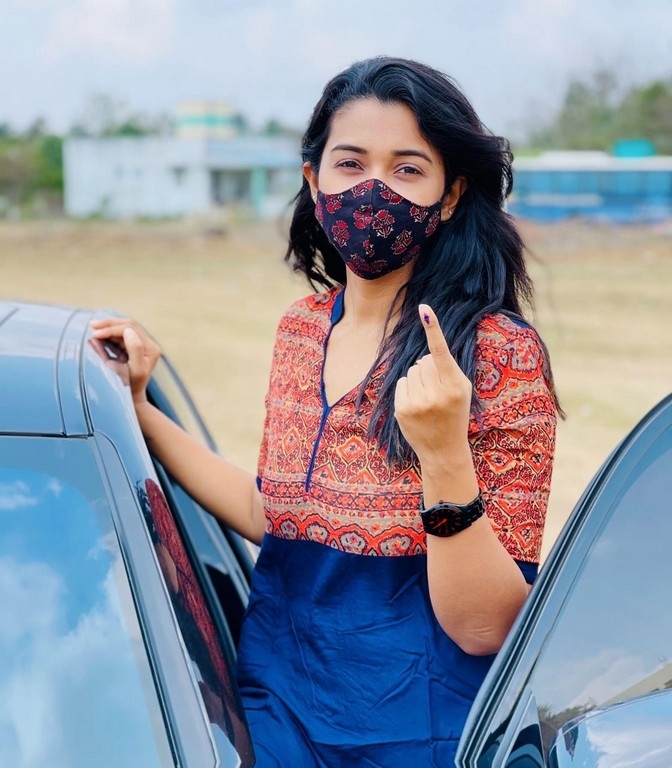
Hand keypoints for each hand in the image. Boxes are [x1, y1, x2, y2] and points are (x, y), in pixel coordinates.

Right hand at [89, 318, 161, 403]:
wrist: (131, 401)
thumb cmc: (131, 388)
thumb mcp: (134, 370)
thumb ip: (134, 349)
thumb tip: (128, 330)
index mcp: (151, 348)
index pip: (131, 330)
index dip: (112, 329)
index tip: (95, 334)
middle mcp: (148, 345)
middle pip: (128, 326)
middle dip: (109, 324)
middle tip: (91, 325)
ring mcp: (140, 346)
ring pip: (122, 329)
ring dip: (107, 328)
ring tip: (92, 328)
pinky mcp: (131, 350)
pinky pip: (118, 337)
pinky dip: (107, 335)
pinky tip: (97, 336)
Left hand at [394, 304, 471, 466]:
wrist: (444, 450)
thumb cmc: (455, 414)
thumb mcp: (462, 390)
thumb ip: (448, 368)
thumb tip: (426, 349)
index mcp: (454, 385)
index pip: (440, 351)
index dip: (433, 328)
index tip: (424, 308)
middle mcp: (435, 393)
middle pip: (423, 361)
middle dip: (429, 370)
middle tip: (438, 391)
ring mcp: (417, 402)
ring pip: (411, 371)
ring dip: (418, 380)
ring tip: (428, 400)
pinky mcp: (402, 410)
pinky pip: (401, 383)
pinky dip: (408, 390)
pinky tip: (417, 406)